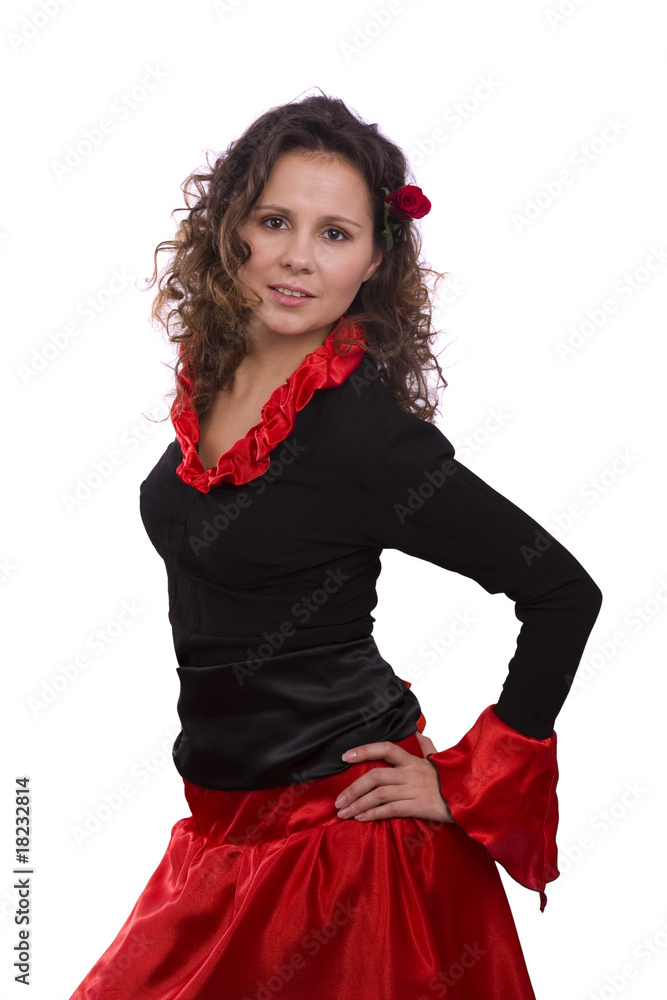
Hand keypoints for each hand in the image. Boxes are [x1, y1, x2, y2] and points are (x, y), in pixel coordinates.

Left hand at [333, 730, 453, 824]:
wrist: (470, 795)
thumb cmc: (452, 778)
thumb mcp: (439, 758)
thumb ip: (426, 746)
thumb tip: (418, 734)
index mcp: (412, 760)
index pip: (385, 748)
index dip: (364, 750)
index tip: (344, 756)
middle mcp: (410, 772)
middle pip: (374, 776)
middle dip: (352, 788)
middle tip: (338, 800)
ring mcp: (413, 789)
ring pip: (378, 795)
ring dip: (358, 805)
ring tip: (343, 813)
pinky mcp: (417, 806)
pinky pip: (390, 809)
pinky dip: (373, 814)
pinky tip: (361, 819)